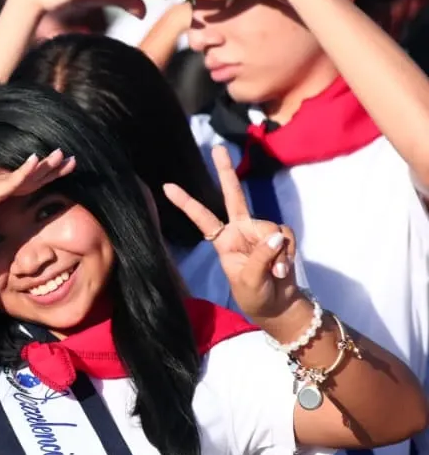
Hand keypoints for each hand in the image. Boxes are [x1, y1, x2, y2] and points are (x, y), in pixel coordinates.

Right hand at [0, 150, 75, 258]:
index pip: (23, 183)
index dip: (43, 176)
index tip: (60, 170)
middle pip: (28, 176)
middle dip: (50, 167)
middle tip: (70, 158)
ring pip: (23, 175)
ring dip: (43, 164)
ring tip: (61, 154)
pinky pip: (10, 182)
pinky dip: (24, 171)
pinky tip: (36, 161)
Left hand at [162, 145, 299, 323]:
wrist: (278, 305)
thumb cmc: (254, 295)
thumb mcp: (250, 279)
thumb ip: (262, 257)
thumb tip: (277, 235)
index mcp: (222, 240)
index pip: (202, 218)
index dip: (186, 203)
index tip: (166, 186)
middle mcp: (239, 230)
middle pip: (233, 196)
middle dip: (226, 172)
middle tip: (217, 148)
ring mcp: (260, 231)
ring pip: (271, 227)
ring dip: (277, 252)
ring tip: (275, 272)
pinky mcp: (280, 236)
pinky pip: (286, 236)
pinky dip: (288, 253)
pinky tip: (284, 269)